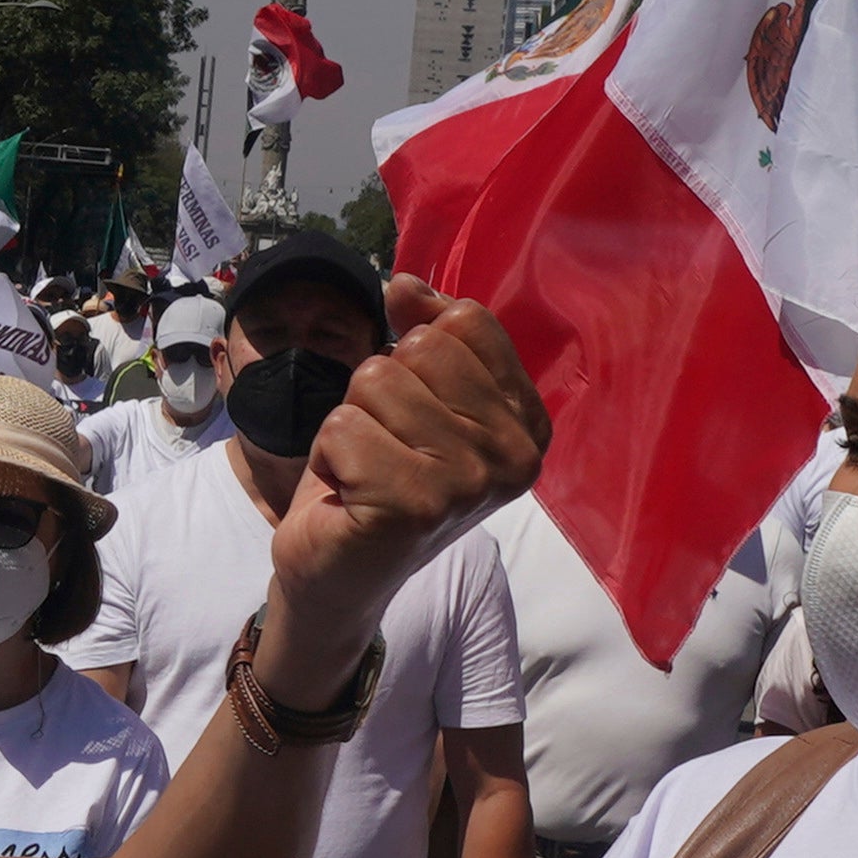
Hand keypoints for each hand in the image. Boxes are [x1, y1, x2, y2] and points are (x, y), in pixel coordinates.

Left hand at [260, 283, 546, 647]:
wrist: (337, 573)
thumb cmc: (375, 478)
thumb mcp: (409, 394)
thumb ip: (423, 333)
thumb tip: (405, 284)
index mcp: (527, 424)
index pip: (465, 323)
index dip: (414, 350)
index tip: (411, 410)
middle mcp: (515, 456)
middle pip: (419, 347)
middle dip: (379, 390)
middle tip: (384, 449)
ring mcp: (470, 484)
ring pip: (376, 380)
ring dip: (351, 423)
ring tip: (366, 472)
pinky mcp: (415, 506)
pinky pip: (343, 425)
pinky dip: (330, 456)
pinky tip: (349, 496)